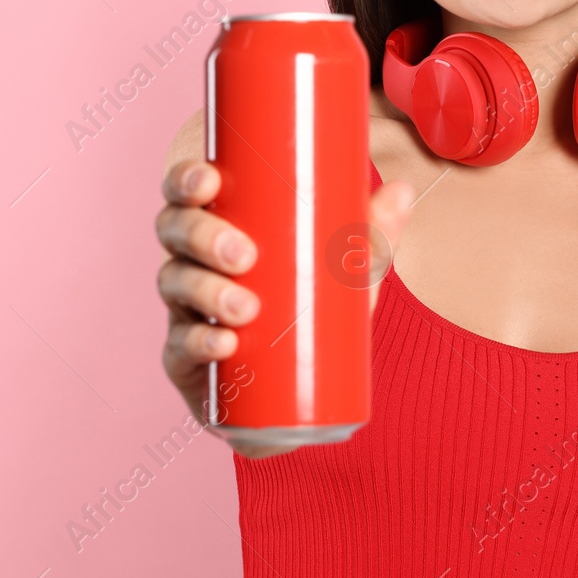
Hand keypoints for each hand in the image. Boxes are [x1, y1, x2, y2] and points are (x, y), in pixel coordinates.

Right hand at [155, 154, 413, 458]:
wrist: (297, 397)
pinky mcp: (184, 360)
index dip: (187, 180)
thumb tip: (403, 190)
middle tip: (243, 254)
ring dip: (205, 291)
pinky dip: (200, 342)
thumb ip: (372, 235)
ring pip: (174, 284)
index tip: (211, 181)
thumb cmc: (311, 312)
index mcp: (220, 226)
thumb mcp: (346, 272)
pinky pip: (180, 346)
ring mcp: (184, 311)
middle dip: (203, 236)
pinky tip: (224, 344)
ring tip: (246, 308)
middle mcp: (192, 262)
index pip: (187, 193)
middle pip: (175, 232)